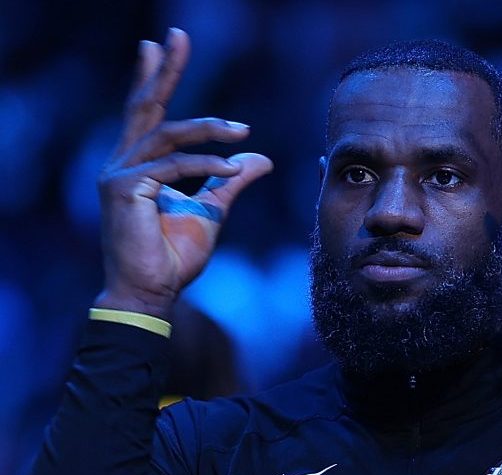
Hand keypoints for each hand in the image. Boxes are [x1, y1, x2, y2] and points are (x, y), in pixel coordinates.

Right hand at [95, 28, 272, 317]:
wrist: (154, 292)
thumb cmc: (175, 255)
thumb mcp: (213, 210)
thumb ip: (230, 180)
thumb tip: (262, 158)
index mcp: (140, 163)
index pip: (147, 111)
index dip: (156, 77)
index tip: (163, 44)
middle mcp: (123, 162)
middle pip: (145, 105)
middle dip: (165, 70)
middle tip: (178, 35)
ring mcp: (120, 174)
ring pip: (167, 134)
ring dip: (208, 129)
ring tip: (243, 131)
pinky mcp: (125, 190)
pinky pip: (173, 166)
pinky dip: (206, 165)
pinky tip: (232, 167)